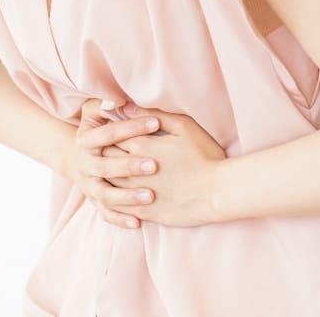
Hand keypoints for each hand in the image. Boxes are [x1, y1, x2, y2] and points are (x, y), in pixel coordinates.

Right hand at [63, 98, 162, 228]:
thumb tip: (117, 100)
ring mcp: (90, 186)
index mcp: (85, 141)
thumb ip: (106, 105)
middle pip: (105, 167)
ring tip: (150, 195)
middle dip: (129, 166)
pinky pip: (106, 214)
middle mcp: (85, 165)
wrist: (77, 157)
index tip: (156, 123)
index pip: (107, 133)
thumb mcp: (95, 113)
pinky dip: (120, 219)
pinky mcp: (96, 202)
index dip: (130, 127)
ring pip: (106, 195)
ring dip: (127, 196)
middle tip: (154, 165)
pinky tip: (137, 222)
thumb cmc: (98, 129)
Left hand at [104, 105, 227, 226]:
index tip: (110, 132)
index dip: (109, 132)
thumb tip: (129, 107)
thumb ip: (155, 114)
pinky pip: (117, 207)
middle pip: (105, 158)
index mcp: (140, 145)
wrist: (218, 192)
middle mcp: (132, 169)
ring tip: (107, 172)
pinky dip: (112, 200)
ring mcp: (136, 192)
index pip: (111, 135)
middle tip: (102, 150)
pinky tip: (115, 196)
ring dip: (104, 176)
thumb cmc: (204, 156)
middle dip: (102, 152)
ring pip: (107, 183)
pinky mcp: (144, 211)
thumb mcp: (185, 127)